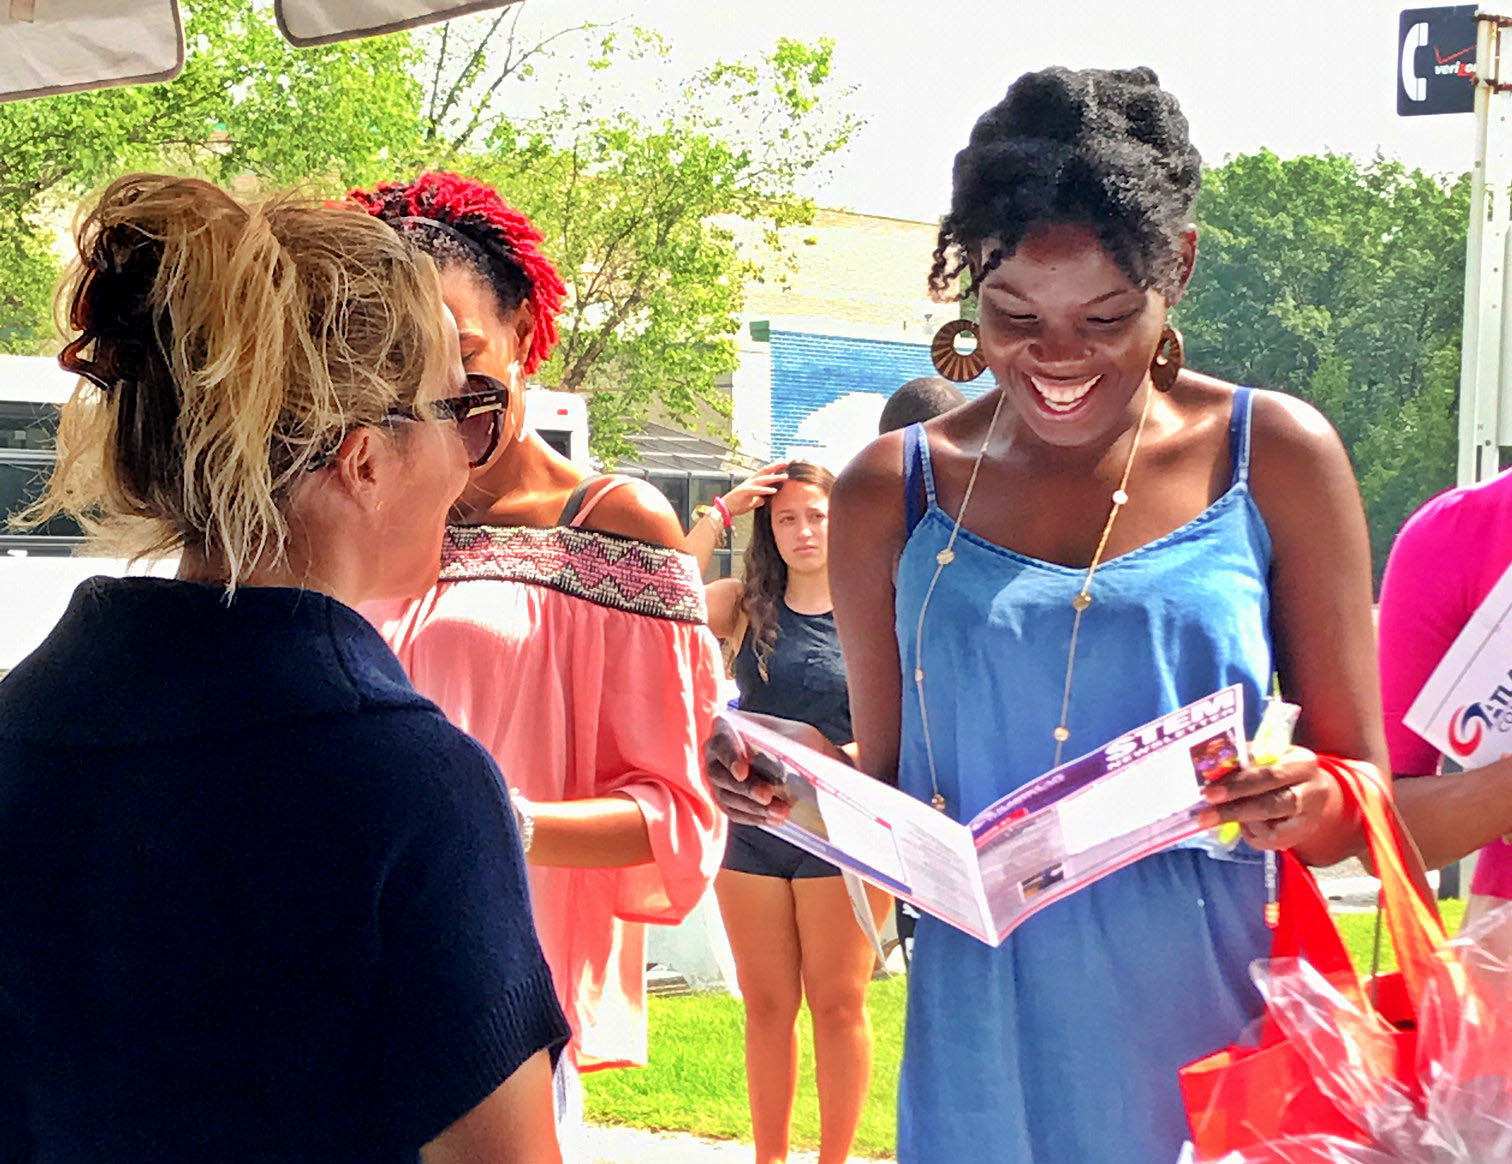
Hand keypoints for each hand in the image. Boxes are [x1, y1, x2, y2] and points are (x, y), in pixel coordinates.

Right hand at [705, 711, 845, 826]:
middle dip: (745, 788)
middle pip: (720, 774)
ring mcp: (719, 779)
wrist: (801, 761)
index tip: (743, 772)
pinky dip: (755, 817)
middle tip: (767, 796)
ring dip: (754, 807)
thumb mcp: (799, 736)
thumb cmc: (798, 741)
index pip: (721, 742)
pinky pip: (735, 812)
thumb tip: (792, 760)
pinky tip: (774, 819)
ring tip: (781, 812)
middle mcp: (715, 754)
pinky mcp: (727, 801)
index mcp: (727, 728)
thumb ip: (794, 744)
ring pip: (727, 797)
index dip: (729, 757)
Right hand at [720, 461, 788, 517]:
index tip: (785, 464)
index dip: (775, 467)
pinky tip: (773, 490)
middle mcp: (751, 481)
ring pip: (763, 479)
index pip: (766, 472)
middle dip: (776, 466)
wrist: (726, 508)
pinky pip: (757, 490)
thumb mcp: (752, 501)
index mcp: (753, 482)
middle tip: (787, 462)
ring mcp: (747, 485)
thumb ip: (759, 499)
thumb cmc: (738, 504)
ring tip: (784, 477)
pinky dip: (765, 490)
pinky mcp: (744, 491)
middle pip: (765, 471)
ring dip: (774, 477)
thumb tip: (765, 500)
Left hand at [1196, 745, 1342, 850]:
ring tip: (1227, 813)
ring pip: (1269, 830)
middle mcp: (1312, 792)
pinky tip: (1245, 823)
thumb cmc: (1280, 768)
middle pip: (1271, 805)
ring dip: (1241, 822)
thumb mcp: (1268, 756)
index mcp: (1303, 763)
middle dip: (1233, 811)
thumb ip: (1244, 761)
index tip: (1210, 792)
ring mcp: (1308, 819)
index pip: (1270, 775)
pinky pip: (1266, 842)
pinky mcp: (1299, 838)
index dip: (1239, 784)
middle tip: (1204, 816)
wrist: (1311, 791)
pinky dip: (1249, 833)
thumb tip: (1212, 771)